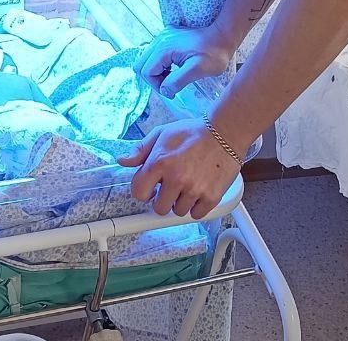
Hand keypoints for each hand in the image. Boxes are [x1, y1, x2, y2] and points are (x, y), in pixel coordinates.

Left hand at [117, 119, 239, 219]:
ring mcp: (194, 189)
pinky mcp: (211, 196)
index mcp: (159, 162)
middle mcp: (176, 178)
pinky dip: (196, 207)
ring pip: (178, 212)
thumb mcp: (162, 134)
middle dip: (163, 199)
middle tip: (171, 187)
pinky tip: (198, 192)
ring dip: (180, 202)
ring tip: (187, 185)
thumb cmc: (193, 132)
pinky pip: (197, 215)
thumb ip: (140, 150)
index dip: (143, 191)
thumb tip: (123, 161)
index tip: (150, 189)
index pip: (139, 193)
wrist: (224, 132)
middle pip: (159, 208)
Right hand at [137, 26, 234, 97]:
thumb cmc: (214, 53)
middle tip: (170, 85)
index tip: (172, 91)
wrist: (224, 35)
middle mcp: (160, 40)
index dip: (156, 85)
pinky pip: (156, 53)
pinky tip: (176, 68)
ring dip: (158, 72)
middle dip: (154, 79)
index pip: (147, 71)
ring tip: (174, 77)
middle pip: (142, 64)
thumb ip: (178, 80)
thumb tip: (164, 90)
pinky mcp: (168, 36)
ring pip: (148, 59)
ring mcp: (163, 36)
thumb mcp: (198, 70)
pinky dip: (162, 64)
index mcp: (164, 48)